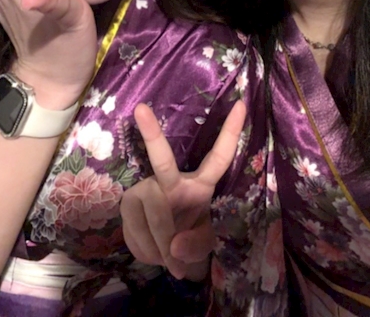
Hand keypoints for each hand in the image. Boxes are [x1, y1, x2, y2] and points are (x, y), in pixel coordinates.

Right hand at [121, 100, 245, 279]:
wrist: (165, 254)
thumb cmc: (190, 238)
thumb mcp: (204, 245)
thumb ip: (196, 247)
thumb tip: (174, 246)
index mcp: (201, 184)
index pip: (219, 157)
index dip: (230, 132)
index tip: (241, 103)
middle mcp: (171, 180)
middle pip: (162, 160)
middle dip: (151, 133)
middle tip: (141, 109)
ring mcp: (146, 188)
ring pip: (154, 212)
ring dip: (162, 245)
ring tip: (170, 265)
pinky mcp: (128, 203)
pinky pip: (136, 228)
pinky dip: (146, 249)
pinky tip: (153, 255)